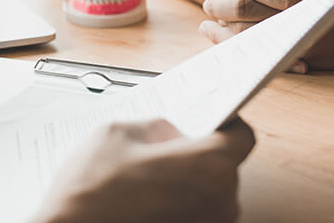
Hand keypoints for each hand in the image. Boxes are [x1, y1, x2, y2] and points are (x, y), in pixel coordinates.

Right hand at [32, 119, 254, 222]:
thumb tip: (169, 132)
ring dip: (188, 182)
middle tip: (167, 146)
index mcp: (207, 166)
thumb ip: (154, 127)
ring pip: (209, 194)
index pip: (243, 137)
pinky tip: (148, 196)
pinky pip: (194, 214)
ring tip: (150, 175)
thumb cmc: (90, 190)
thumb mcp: (116, 133)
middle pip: (225, 166)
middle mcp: (216, 202)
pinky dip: (178, 204)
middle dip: (199, 153)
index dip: (227, 124)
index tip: (212, 119)